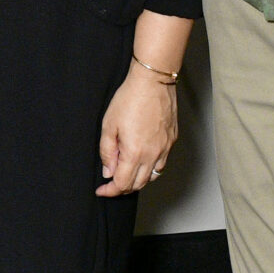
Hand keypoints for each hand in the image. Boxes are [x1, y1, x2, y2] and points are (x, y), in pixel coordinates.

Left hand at [97, 63, 177, 197]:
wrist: (153, 81)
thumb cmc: (129, 99)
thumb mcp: (109, 125)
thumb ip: (107, 152)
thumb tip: (108, 171)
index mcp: (135, 153)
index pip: (123, 184)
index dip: (110, 191)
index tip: (102, 190)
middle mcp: (153, 155)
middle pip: (138, 184)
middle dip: (122, 188)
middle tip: (111, 183)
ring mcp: (165, 148)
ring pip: (152, 176)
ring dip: (138, 180)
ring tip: (126, 173)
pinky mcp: (172, 140)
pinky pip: (161, 163)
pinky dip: (150, 169)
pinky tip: (141, 161)